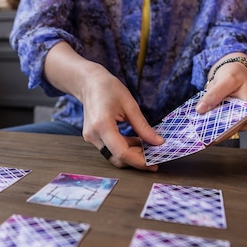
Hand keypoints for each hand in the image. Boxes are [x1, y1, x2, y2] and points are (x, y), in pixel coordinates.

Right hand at [43, 42, 163, 170]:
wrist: (88, 83)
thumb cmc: (108, 88)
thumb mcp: (130, 105)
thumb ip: (143, 127)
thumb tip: (158, 142)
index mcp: (102, 125)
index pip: (121, 152)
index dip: (139, 161)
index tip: (155, 162)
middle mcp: (93, 135)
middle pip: (117, 158)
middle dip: (137, 160)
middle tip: (155, 155)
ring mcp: (91, 137)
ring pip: (114, 156)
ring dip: (131, 154)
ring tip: (147, 145)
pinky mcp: (92, 137)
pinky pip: (110, 149)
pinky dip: (124, 148)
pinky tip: (136, 141)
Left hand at [196, 56, 246, 130]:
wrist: (230, 72)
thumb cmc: (234, 75)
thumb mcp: (227, 80)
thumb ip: (215, 94)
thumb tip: (200, 109)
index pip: (237, 125)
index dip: (224, 133)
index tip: (210, 137)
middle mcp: (240, 117)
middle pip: (227, 131)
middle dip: (212, 135)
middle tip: (198, 137)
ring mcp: (230, 118)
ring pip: (219, 129)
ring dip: (206, 132)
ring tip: (194, 133)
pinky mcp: (220, 116)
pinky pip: (212, 123)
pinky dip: (204, 124)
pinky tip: (194, 125)